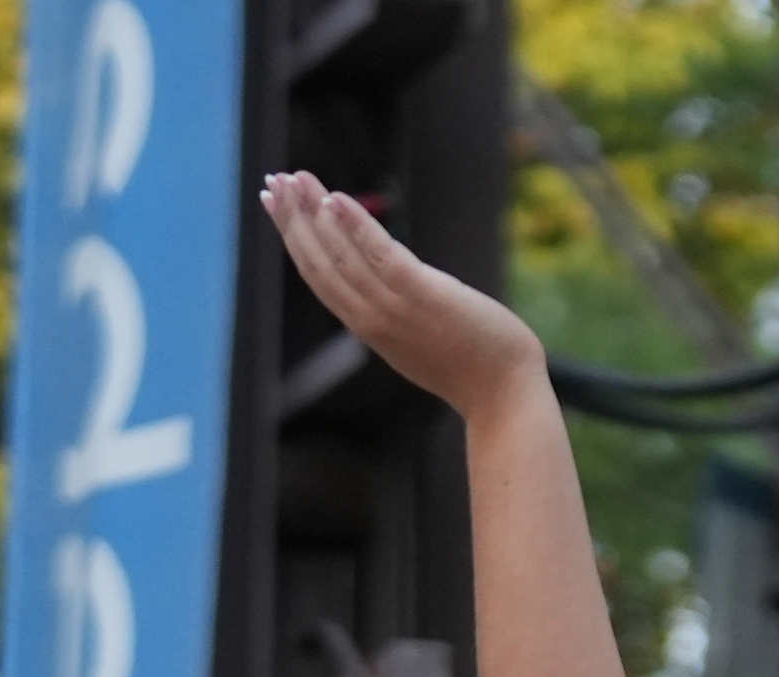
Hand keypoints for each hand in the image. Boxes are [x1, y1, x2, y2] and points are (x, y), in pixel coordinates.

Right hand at [262, 175, 552, 420]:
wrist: (505, 396)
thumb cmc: (472, 367)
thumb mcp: (420, 336)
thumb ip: (397, 306)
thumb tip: (391, 273)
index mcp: (368, 326)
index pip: (319, 275)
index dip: (293, 237)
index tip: (275, 204)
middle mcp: (372, 318)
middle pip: (319, 263)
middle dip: (293, 219)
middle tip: (273, 180)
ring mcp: (395, 309)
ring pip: (341, 255)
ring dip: (314, 213)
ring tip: (296, 178)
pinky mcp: (423, 296)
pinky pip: (381, 256)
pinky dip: (356, 227)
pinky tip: (337, 198)